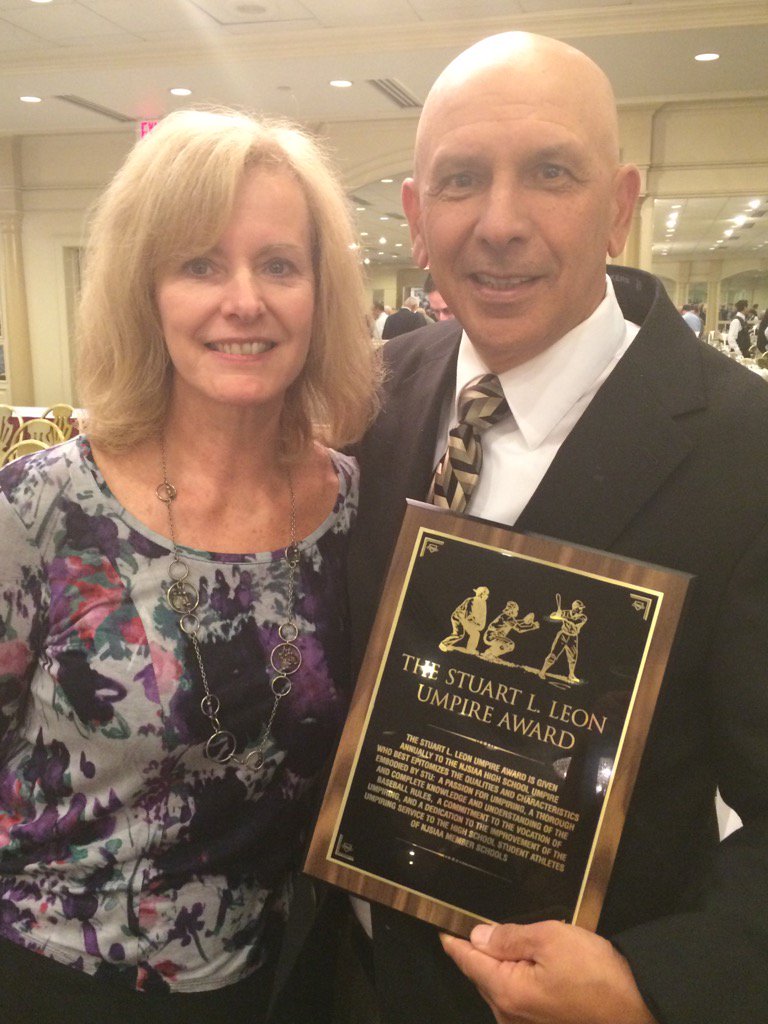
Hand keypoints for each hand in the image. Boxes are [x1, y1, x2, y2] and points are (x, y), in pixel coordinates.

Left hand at [441, 921, 656, 1023]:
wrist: (638, 1012)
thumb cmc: (597, 975)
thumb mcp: (551, 939)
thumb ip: (510, 937)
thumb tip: (477, 936)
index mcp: (506, 992)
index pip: (467, 961)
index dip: (453, 940)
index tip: (440, 924)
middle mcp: (509, 1015)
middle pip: (482, 974)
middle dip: (480, 948)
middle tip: (478, 920)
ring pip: (500, 986)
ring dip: (501, 962)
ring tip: (507, 935)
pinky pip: (518, 996)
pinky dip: (517, 975)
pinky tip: (530, 960)